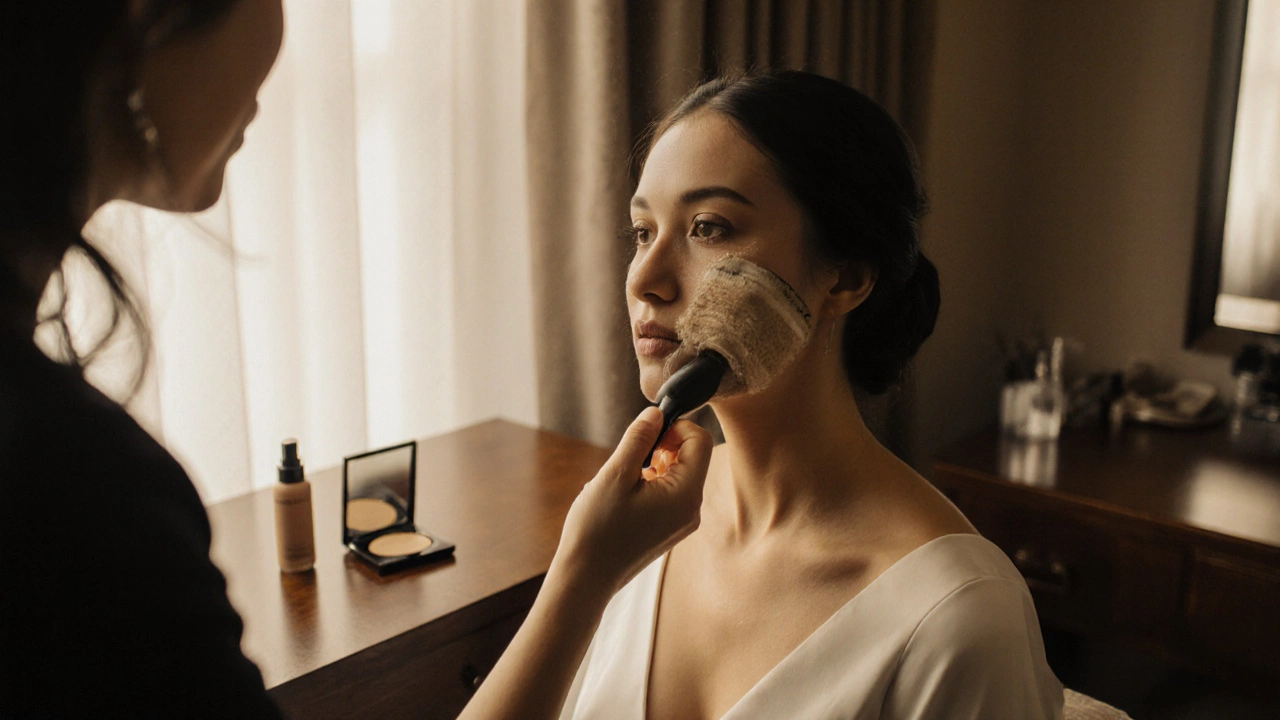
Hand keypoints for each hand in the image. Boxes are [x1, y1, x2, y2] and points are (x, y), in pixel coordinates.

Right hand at [551, 406, 710, 598]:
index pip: (701, 441)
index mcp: (685, 495)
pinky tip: (624, 495)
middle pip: (693, 457)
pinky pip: (670, 493)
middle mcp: (692, 510)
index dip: (677, 427)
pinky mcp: (670, 530)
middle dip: (664, 445)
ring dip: (654, 464)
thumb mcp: (615, 474)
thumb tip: (655, 413)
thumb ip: (639, 438)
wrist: (586, 578)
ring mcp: (682, 523)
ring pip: (679, 474)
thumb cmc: (597, 528)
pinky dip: (651, 483)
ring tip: (624, 479)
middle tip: (632, 456)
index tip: (647, 432)